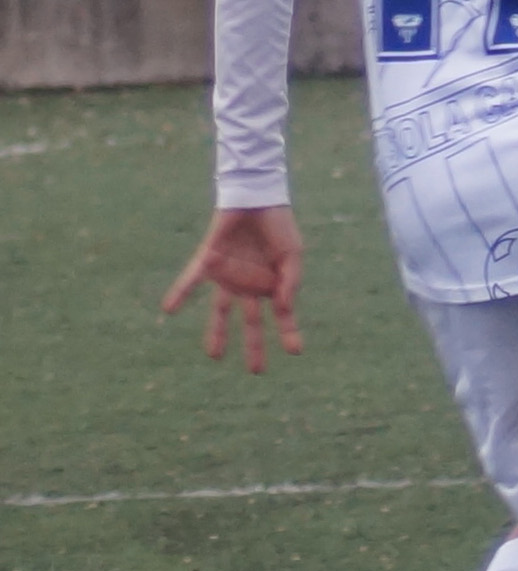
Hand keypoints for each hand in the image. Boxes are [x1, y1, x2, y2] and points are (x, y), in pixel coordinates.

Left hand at [162, 206, 305, 372]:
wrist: (256, 199)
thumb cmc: (278, 226)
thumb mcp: (292, 254)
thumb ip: (290, 280)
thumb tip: (284, 306)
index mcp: (272, 284)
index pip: (282, 315)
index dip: (290, 332)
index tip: (296, 351)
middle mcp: (249, 285)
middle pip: (251, 321)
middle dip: (254, 345)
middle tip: (257, 371)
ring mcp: (228, 276)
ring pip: (222, 310)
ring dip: (218, 332)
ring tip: (214, 356)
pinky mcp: (209, 261)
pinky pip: (192, 279)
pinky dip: (181, 293)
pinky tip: (168, 310)